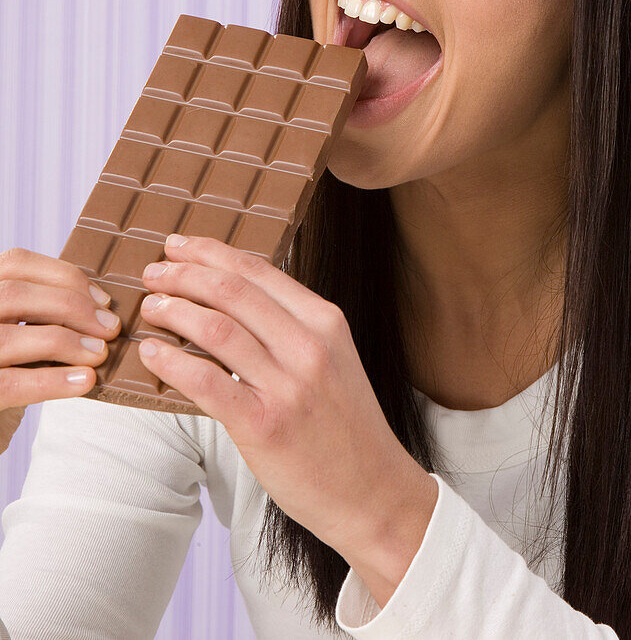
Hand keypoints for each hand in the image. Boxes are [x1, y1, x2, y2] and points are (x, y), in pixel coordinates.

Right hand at [0, 246, 122, 451]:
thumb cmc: (8, 368)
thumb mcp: (18, 329)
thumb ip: (43, 311)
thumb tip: (100, 306)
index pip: (16, 263)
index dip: (64, 276)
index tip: (102, 300)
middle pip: (16, 294)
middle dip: (72, 306)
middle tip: (110, 328)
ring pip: (11, 336)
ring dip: (67, 342)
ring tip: (100, 354)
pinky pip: (12, 384)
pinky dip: (53, 381)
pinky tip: (84, 381)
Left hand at [139, 234, 425, 558]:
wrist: (373, 491)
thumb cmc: (345, 425)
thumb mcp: (334, 358)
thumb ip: (292, 326)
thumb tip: (234, 294)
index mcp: (325, 321)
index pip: (258, 270)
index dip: (211, 252)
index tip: (179, 245)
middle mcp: (309, 345)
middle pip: (232, 290)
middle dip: (184, 273)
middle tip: (154, 271)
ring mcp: (288, 385)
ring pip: (216, 328)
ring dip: (173, 310)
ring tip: (151, 307)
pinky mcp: (264, 424)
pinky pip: (206, 381)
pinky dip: (173, 362)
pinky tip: (152, 353)